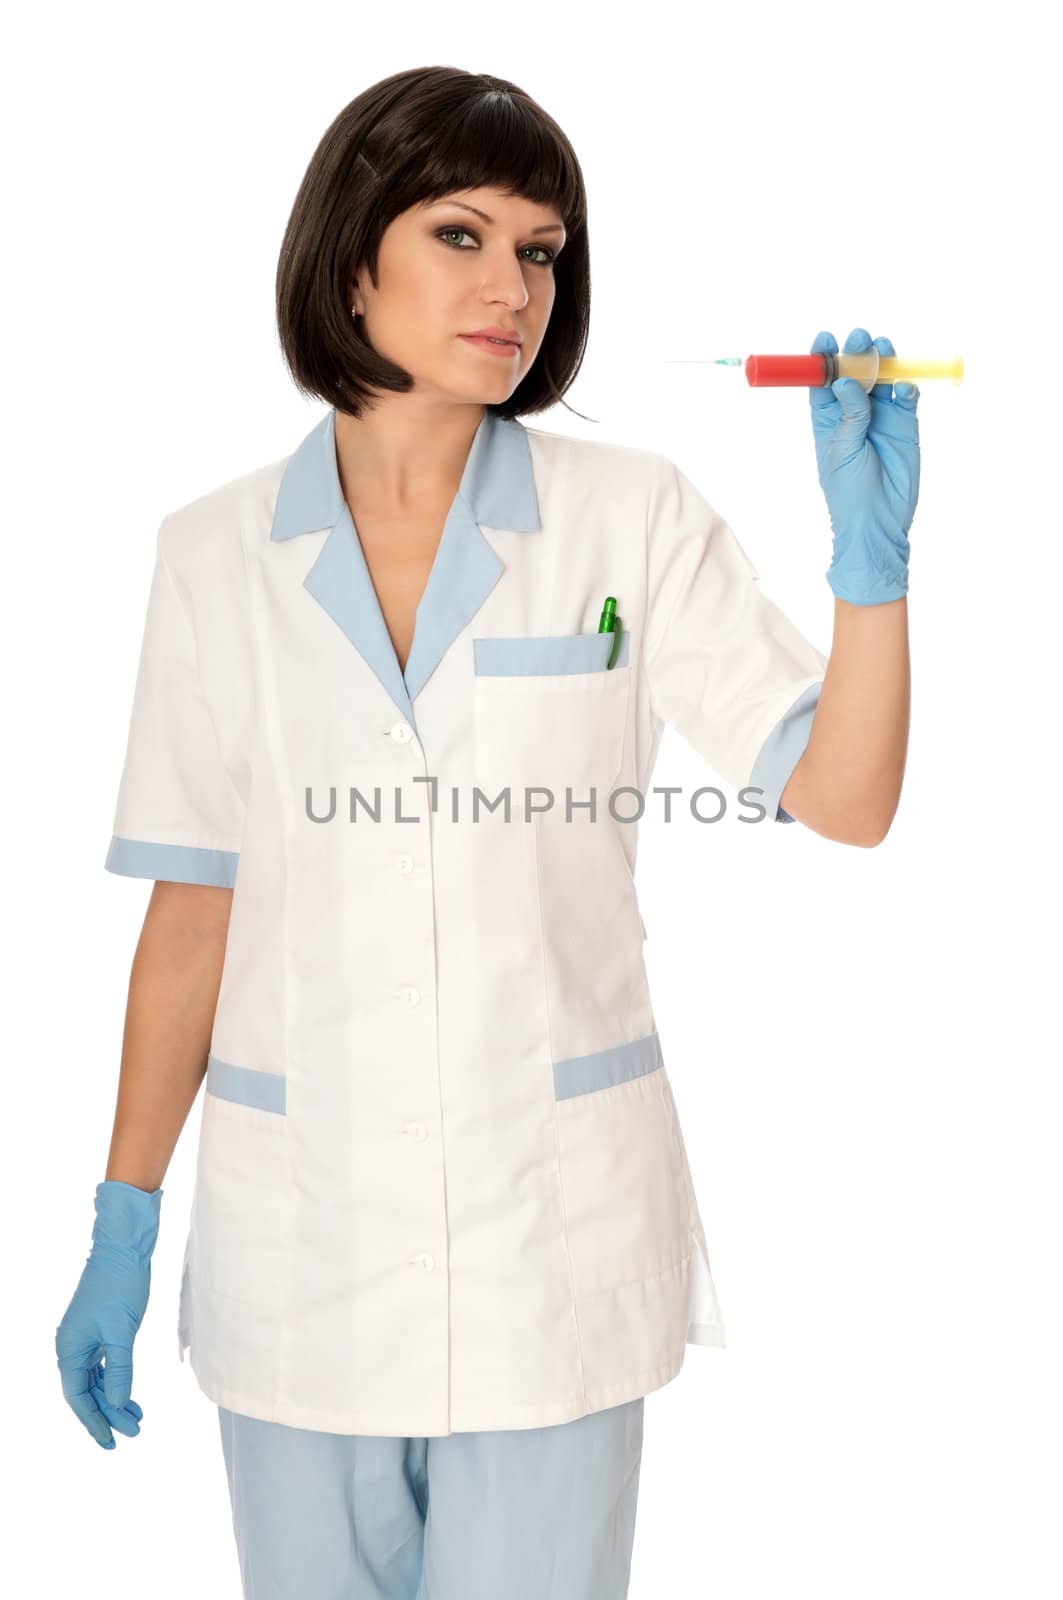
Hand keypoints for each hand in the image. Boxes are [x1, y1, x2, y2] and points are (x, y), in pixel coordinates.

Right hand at [55, 1180, 161, 1448]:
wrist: (124, 1247)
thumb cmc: (119, 1285)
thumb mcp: (121, 1331)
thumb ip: (119, 1369)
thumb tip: (117, 1403)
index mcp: (70, 1349)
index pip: (78, 1397)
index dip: (94, 1421)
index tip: (111, 1441)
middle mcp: (73, 1346)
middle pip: (88, 1392)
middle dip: (109, 1413)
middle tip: (133, 1432)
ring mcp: (86, 1337)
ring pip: (97, 1379)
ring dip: (115, 1399)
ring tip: (137, 1418)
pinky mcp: (101, 1329)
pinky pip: (105, 1365)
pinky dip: (118, 1380)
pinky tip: (130, 1394)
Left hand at [810, 327, 920, 605]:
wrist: (878, 521)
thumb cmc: (849, 492)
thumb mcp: (843, 452)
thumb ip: (849, 416)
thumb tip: (844, 382)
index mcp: (828, 419)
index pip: (823, 381)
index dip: (823, 359)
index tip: (825, 339)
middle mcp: (854, 412)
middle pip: (855, 373)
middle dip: (856, 352)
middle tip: (860, 338)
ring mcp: (881, 416)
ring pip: (882, 378)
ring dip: (883, 361)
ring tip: (883, 347)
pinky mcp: (905, 424)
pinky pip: (906, 396)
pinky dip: (906, 387)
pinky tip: (902, 389)